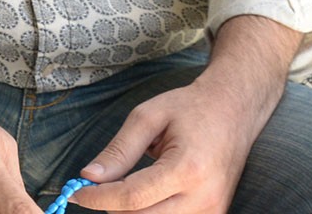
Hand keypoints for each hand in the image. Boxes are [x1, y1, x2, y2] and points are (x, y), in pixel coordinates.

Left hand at [80, 16, 297, 212]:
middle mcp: (205, 197)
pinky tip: (140, 198)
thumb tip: (89, 176)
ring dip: (130, 212)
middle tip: (94, 189)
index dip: (99, 198)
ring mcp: (214, 211)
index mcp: (187, 169)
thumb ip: (118, 150)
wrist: (235, 111)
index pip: (132, 197)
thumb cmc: (191, 108)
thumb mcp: (148, 117)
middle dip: (111, 207)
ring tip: (118, 190)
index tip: (76, 191)